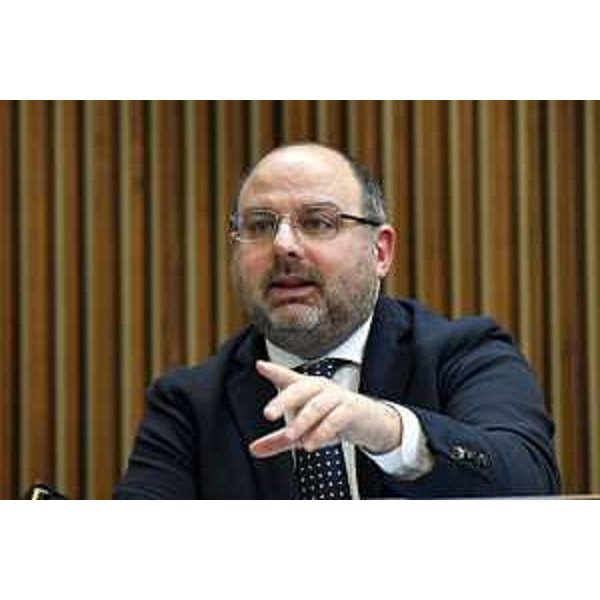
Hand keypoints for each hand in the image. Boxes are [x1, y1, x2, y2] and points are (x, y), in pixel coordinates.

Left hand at [249, 360, 402, 457]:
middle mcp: (320, 388)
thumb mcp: (303, 431)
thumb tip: (253, 450)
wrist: (370, 424)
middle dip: (283, 400)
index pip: (288, 378)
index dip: (274, 371)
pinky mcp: (351, 410)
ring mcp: (337, 397)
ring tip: (291, 437)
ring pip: (316, 406)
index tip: (260, 366)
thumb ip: (279, 440)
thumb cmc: (332, 420)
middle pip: (299, 389)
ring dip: (302, 422)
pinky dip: (322, 432)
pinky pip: (335, 419)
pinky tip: (310, 444)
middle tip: (268, 414)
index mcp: (306, 388)